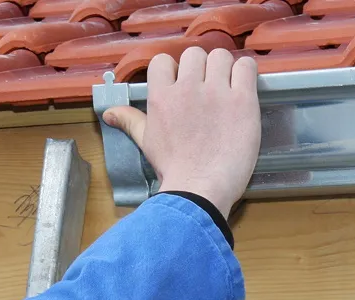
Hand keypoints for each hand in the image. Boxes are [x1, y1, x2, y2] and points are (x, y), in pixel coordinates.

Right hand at [103, 47, 260, 218]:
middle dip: (202, 68)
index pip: (164, 60)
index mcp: (162, 96)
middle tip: (209, 90)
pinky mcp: (243, 101)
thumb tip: (108, 113)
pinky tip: (243, 89)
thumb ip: (130, 121)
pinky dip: (245, 73)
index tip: (183, 87)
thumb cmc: (174, 170)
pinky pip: (246, 67)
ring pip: (221, 56)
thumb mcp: (147, 142)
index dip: (174, 71)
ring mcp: (217, 93)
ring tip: (228, 89)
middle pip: (195, 54)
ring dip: (225, 69)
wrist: (200, 190)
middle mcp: (188, 88)